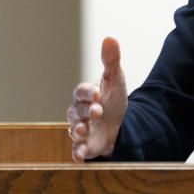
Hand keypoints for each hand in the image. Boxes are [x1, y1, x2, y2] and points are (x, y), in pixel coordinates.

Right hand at [67, 36, 127, 161]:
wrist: (120, 123)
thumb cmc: (113, 98)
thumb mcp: (115, 79)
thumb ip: (111, 60)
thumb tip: (110, 37)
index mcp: (86, 94)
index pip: (81, 91)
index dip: (87, 92)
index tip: (96, 93)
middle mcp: (79, 112)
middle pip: (76, 111)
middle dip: (85, 111)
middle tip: (98, 111)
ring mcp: (81, 129)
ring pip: (73, 130)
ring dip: (77, 131)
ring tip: (83, 131)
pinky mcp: (86, 145)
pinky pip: (77, 149)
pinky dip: (78, 152)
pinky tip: (81, 156)